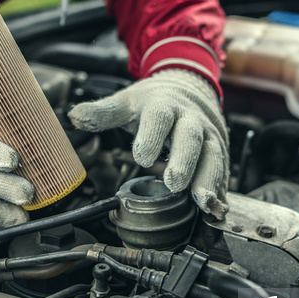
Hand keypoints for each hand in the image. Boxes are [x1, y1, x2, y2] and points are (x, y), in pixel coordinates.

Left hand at [68, 68, 228, 218]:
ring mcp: (208, 134)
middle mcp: (190, 119)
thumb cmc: (155, 100)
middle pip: (191, 137)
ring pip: (213, 154)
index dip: (151, 136)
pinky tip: (216, 208)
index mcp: (164, 105)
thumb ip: (103, 112)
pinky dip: (221, 190)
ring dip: (210, 179)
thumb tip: (75, 116)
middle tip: (174, 183)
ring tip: (204, 202)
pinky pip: (223, 170)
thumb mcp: (128, 102)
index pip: (159, 117)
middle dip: (185, 161)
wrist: (190, 88)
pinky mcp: (219, 150)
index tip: (142, 157)